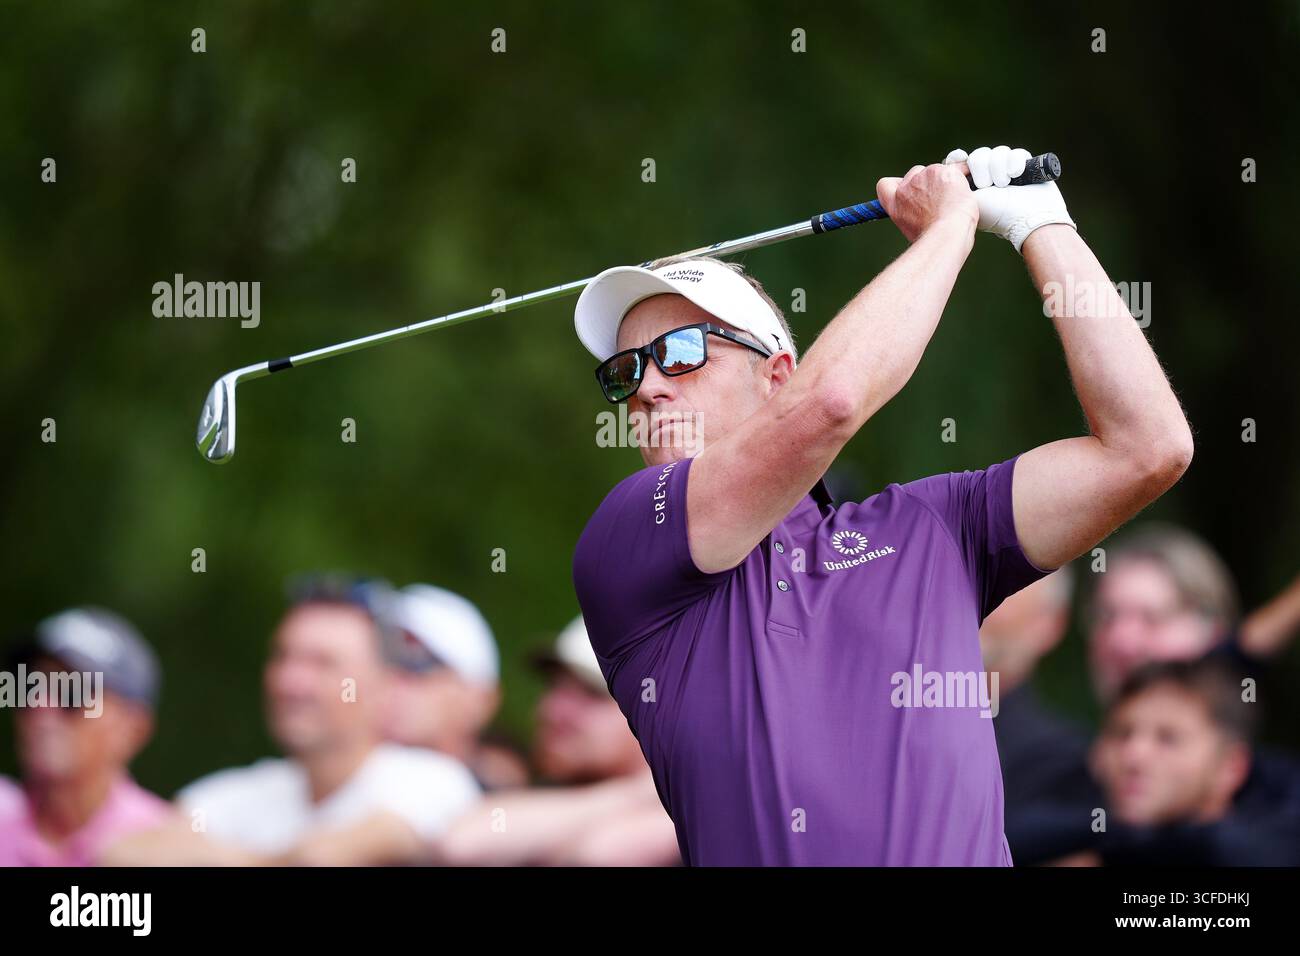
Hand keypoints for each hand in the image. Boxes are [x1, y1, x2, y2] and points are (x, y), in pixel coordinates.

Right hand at [876, 163, 977, 242]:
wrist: (947, 234)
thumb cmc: (935, 238)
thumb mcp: (915, 228)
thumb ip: (915, 212)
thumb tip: (927, 207)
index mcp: (895, 204)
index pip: (885, 185)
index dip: (897, 184)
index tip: (908, 190)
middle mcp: (905, 189)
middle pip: (915, 173)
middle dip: (929, 182)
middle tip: (941, 200)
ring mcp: (923, 178)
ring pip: (936, 171)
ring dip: (946, 181)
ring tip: (954, 202)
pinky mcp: (941, 172)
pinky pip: (956, 169)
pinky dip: (962, 178)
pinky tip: (965, 192)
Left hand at [945, 145, 1075, 252]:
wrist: (1024, 218)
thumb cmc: (995, 214)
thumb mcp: (969, 198)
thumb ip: (956, 182)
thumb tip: (950, 162)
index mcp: (975, 184)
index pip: (965, 161)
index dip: (964, 160)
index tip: (961, 160)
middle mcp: (991, 175)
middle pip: (981, 155)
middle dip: (982, 168)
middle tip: (987, 185)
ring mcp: (1008, 170)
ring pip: (998, 152)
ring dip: (998, 168)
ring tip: (1004, 184)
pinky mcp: (1025, 166)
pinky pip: (1017, 153)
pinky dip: (1015, 163)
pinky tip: (1016, 174)